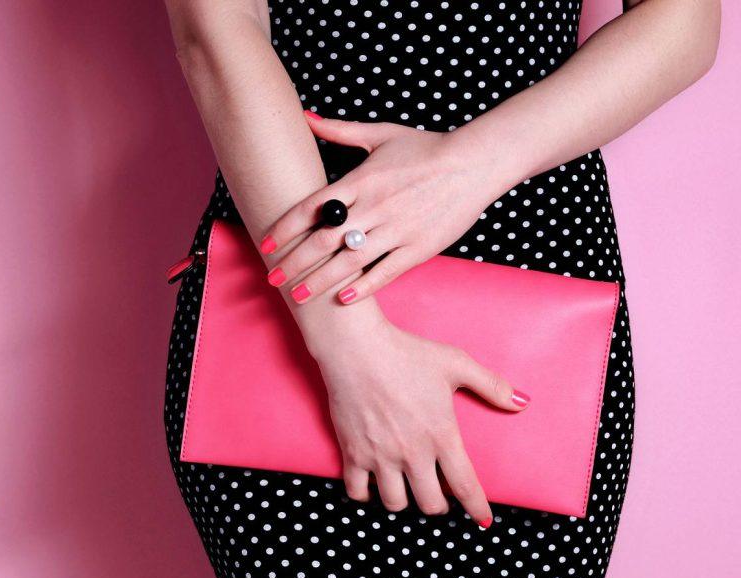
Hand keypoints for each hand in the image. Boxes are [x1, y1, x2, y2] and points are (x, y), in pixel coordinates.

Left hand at [260, 111, 508, 305]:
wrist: (473, 163)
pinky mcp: (419, 248)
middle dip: (294, 262)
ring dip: (320, 281)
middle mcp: (375, 207)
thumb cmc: (426, 148)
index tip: (266, 244)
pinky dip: (364, 287)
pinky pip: (385, 272)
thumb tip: (304, 116)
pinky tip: (343, 299)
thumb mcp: (380, 134)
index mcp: (361, 179)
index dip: (286, 227)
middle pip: (324, 239)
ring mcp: (397, 229)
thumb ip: (339, 130)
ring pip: (350, 261)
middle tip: (272, 279)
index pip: (313, 206)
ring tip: (299, 297)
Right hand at [315, 318, 530, 525]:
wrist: (356, 347)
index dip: (477, 507)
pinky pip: (358, 492)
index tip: (483, 520)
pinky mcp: (353, 452)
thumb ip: (491, 385)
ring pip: (396, 504)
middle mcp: (412, 452)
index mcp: (441, 435)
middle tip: (438, 495)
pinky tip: (373, 485)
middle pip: (430, 504)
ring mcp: (381, 456)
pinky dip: (366, 495)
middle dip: (438, 506)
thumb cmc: (407, 353)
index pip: (465, 486)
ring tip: (407, 489)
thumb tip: (522, 402)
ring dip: (405, 502)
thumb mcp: (455, 363)